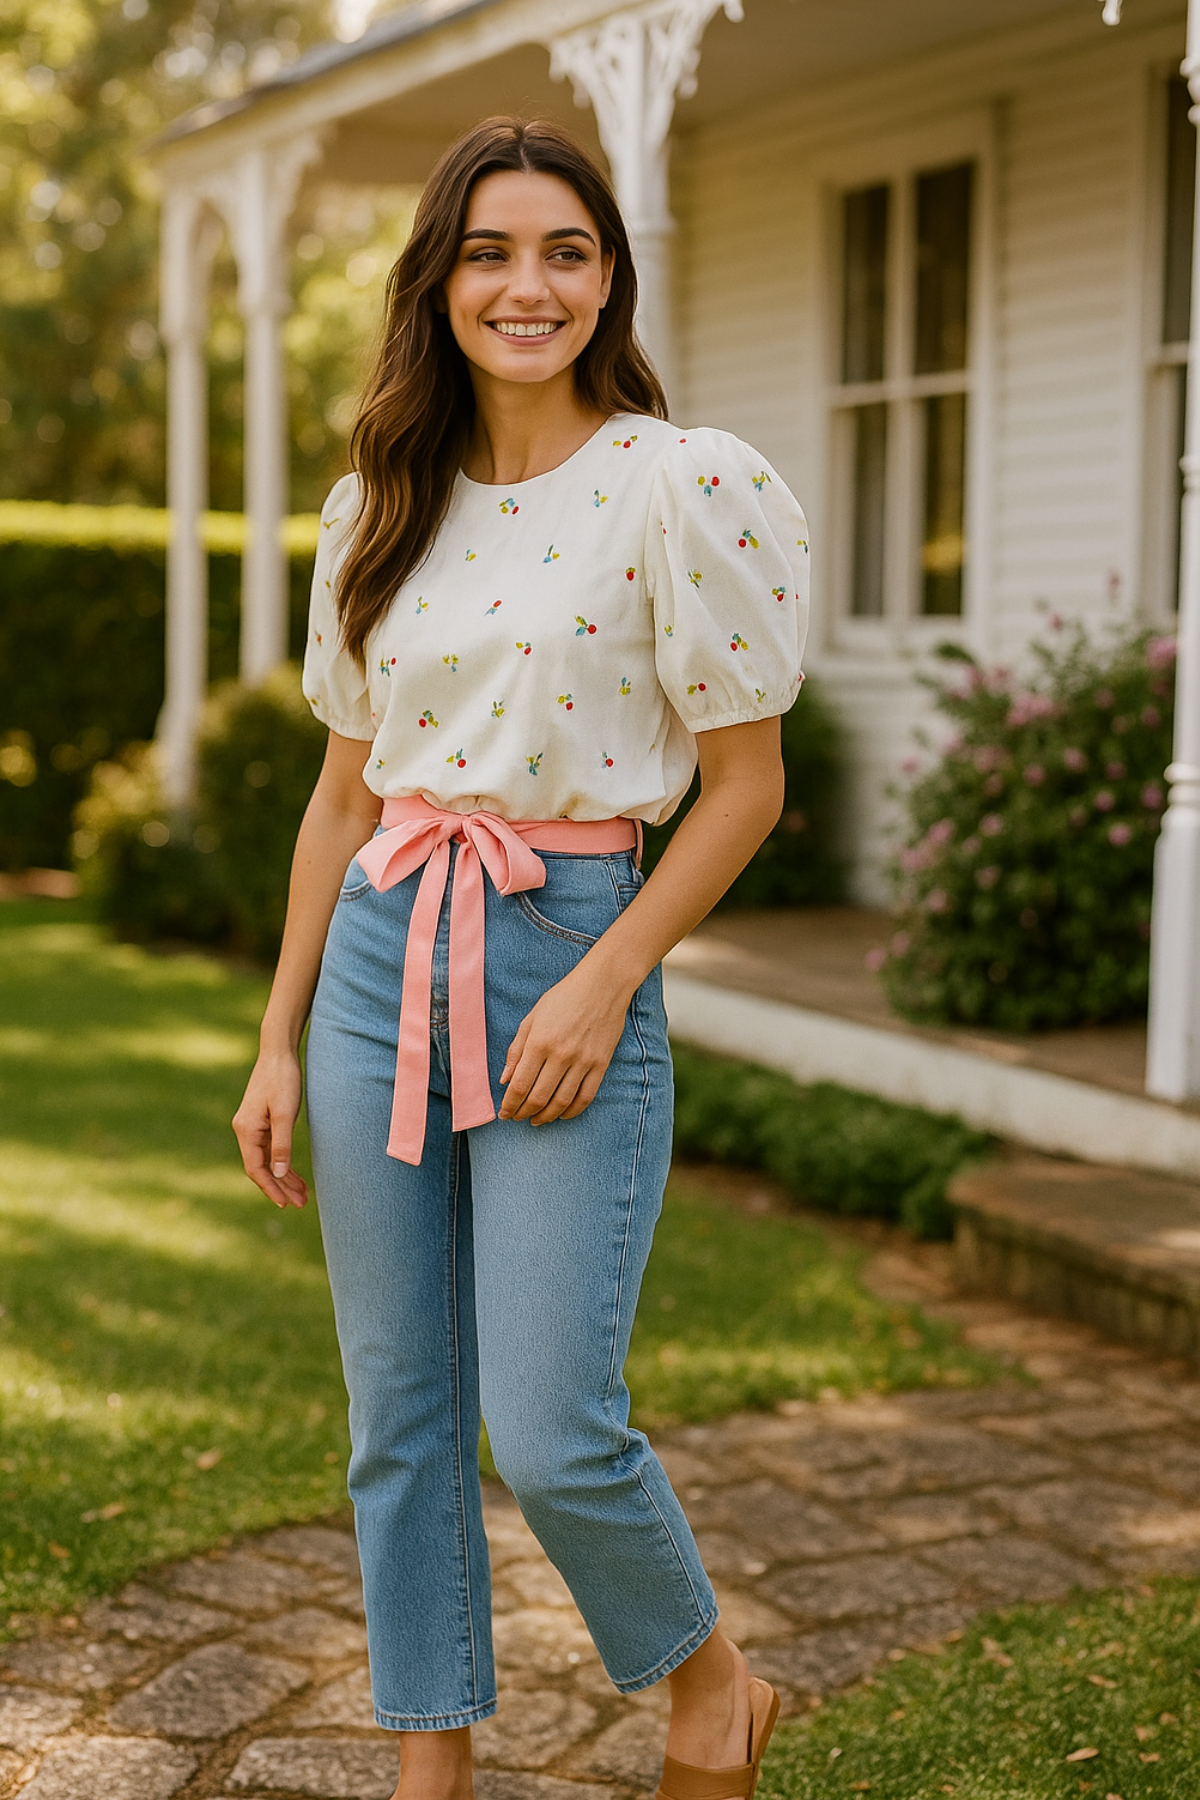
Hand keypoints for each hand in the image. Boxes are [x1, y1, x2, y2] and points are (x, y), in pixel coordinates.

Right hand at [232, 1048, 309, 1207]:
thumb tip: (279, 1173)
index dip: (270, 1188)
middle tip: (301, 1203)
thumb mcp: (284, 1113)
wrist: (279, 1052)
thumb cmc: (282, 1079)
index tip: (285, 1204)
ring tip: (303, 1194)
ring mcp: (253, 1127)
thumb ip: (281, 1144)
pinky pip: (271, 1149)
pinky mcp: (263, 1122)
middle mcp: (245, 1131)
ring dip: (285, 1177)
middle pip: (262, 1167)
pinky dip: (284, 1162)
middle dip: (281, 1187)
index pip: (256, 1168)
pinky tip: (295, 1174)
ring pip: (268, 1160)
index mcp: (246, 1130)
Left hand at [499, 960, 630, 1124]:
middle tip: (517, 1118)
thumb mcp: (532, 1018)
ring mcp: (583, 1061)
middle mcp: (561, 1054)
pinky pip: (586, 1096)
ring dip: (546, 1116)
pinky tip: (562, 1115)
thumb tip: (505, 1080)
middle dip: (524, 1113)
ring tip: (536, 1120)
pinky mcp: (601, 1064)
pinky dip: (572, 1111)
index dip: (510, 1104)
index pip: (520, 1084)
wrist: (602, 986)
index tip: (504, 1113)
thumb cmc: (563, 998)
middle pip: (539, 1097)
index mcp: (539, 1042)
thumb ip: (516, 1050)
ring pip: (562, 1102)